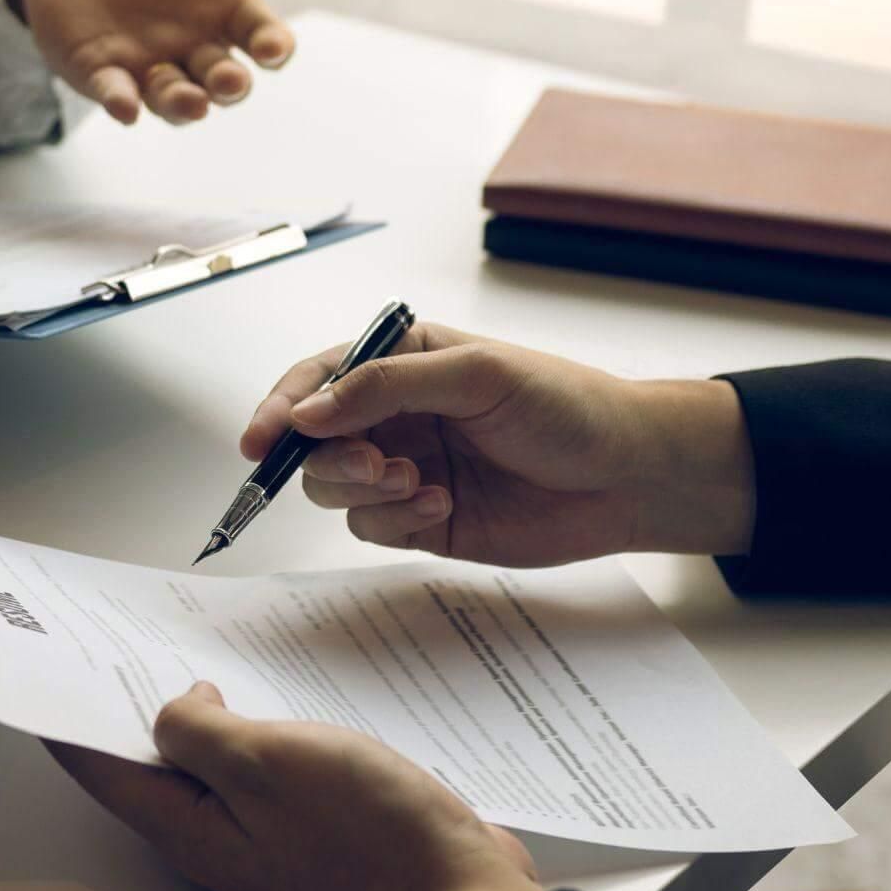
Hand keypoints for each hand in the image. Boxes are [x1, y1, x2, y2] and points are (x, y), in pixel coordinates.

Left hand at [20, 0, 293, 125]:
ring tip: (193, 104)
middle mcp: (196, 48)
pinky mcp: (104, 72)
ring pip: (174, 98)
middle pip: (222, 80)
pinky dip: (122, 102)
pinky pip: (116, 92)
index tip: (272, 50)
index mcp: (230, 12)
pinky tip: (126, 108)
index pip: (262, 36)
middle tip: (230, 82)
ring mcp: (151, 66)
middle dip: (229, 86)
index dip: (273, 47)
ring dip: (184, 104)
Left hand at [50, 681, 540, 890]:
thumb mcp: (266, 764)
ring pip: (212, 766)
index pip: (103, 770)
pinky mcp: (314, 826)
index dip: (69, 716)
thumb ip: (199, 733)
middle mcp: (220, 840)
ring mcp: (268, 836)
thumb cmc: (374, 843)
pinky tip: (268, 699)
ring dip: (197, 714)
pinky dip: (255, 729)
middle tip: (109, 644)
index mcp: (190, 830)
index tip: (43, 669)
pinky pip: (265, 771)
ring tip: (180, 659)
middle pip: (153, 768)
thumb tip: (173, 707)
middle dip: (128, 705)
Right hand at [242, 324, 755, 565]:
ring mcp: (406, 468)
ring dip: (365, 491)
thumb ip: (385, 387)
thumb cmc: (566, 406)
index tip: (260, 440)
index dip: (280, 407)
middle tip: (376, 465)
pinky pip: (372, 528)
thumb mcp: (476, 375)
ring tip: (419, 485)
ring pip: (335, 489)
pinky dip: (395, 521)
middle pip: (314, 442)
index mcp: (403, 363)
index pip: (317, 379)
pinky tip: (442, 507)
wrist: (630, 476)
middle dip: (331, 458)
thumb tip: (307, 412)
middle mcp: (396, 415)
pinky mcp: (423, 520)